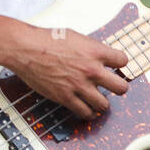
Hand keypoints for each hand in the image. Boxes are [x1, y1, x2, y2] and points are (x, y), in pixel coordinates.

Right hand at [5, 24, 129, 120]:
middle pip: (121, 88)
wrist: (26, 49)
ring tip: (99, 100)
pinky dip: (88, 113)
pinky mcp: (66, 97)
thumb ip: (91, 48)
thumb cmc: (47, 40)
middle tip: (114, 87)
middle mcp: (91, 70)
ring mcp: (79, 86)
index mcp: (95, 51)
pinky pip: (85, 112)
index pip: (123, 61)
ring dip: (102, 103)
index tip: (116, 67)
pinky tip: (87, 109)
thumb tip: (99, 55)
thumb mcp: (76, 37)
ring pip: (104, 105)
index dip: (120, 64)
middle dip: (119, 88)